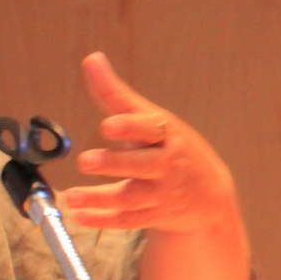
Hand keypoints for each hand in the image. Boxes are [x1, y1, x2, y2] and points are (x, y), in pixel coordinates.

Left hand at [59, 52, 239, 233]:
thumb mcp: (150, 118)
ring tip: (71, 196)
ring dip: (100, 198)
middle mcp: (166, 165)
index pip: (150, 129)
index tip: (108, 124)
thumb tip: (91, 58)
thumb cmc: (169, 147)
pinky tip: (78, 215)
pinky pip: (127, 221)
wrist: (208, 196)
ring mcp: (160, 193)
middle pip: (142, 165)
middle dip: (114, 163)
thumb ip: (116, 94)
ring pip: (131, 198)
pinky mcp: (152, 215)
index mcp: (165, 135)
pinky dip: (102, 220)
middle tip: (85, 160)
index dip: (130, 126)